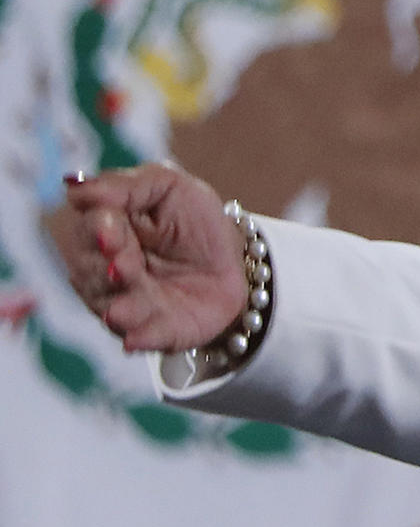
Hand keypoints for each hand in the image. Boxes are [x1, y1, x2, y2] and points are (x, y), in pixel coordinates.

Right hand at [51, 164, 248, 353]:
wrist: (236, 260)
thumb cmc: (194, 219)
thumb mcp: (169, 187)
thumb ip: (125, 185)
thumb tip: (76, 186)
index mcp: (107, 231)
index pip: (92, 230)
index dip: (101, 232)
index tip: (110, 232)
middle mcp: (107, 271)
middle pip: (95, 273)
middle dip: (108, 270)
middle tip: (123, 266)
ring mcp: (130, 304)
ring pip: (114, 308)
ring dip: (120, 309)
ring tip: (119, 312)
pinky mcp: (155, 331)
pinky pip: (143, 337)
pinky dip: (140, 338)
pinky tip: (134, 340)